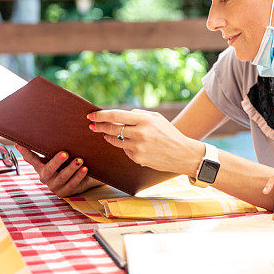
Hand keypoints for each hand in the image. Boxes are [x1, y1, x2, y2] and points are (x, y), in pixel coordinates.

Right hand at [16, 145, 100, 196]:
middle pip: (49, 170)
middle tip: (65, 153)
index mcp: (41, 167)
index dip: (25, 152)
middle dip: (57, 161)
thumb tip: (51, 130)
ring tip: (80, 160)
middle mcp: (45, 177)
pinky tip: (84, 169)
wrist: (82, 178)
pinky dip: (79, 176)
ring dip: (71, 168)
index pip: (31, 159)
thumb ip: (52, 148)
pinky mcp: (64, 192)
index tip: (18, 144)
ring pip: (62, 177)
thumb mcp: (59, 156)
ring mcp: (54, 186)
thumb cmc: (68, 164)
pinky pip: (72, 184)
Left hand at [87, 109, 202, 174]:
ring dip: (109, 137)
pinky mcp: (138, 159)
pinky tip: (131, 145)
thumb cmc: (170, 133)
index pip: (116, 116)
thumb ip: (138, 114)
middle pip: (112, 129)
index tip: (91, 115)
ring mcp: (138, 148)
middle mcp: (140, 134)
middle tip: (92, 125)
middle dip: (99, 126)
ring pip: (115, 141)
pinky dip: (125, 147)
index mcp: (144, 120)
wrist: (182, 154)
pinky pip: (125, 151)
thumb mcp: (157, 118)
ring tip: (106, 134)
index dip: (101, 115)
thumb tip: (119, 116)